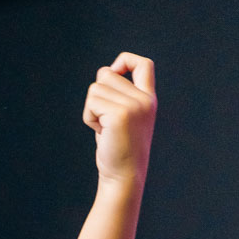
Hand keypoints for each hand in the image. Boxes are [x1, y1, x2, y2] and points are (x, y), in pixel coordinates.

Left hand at [82, 54, 155, 190]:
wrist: (123, 177)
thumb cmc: (118, 150)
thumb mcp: (124, 118)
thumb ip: (119, 95)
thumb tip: (105, 71)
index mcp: (149, 99)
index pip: (144, 64)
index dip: (125, 61)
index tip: (115, 73)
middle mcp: (144, 100)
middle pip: (106, 74)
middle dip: (98, 95)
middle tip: (106, 121)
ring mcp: (134, 106)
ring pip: (96, 87)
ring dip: (92, 109)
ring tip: (104, 128)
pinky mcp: (120, 114)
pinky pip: (92, 102)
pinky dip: (89, 117)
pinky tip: (101, 132)